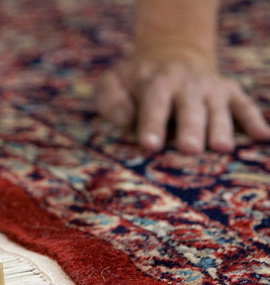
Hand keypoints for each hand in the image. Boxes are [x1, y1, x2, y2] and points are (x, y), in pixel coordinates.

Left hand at [96, 48, 269, 153]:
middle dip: (191, 129)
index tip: (149, 145)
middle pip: (190, 108)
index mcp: (156, 83)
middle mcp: (187, 84)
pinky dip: (254, 121)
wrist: (171, 54)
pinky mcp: (230, 93)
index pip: (154, 104)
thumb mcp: (113, 83)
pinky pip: (245, 107)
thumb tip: (127, 122)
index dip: (152, 124)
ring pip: (218, 110)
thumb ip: (112, 101)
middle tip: (189, 150)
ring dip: (220, 128)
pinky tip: (263, 137)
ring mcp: (211, 89)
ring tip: (221, 149)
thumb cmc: (135, 81)